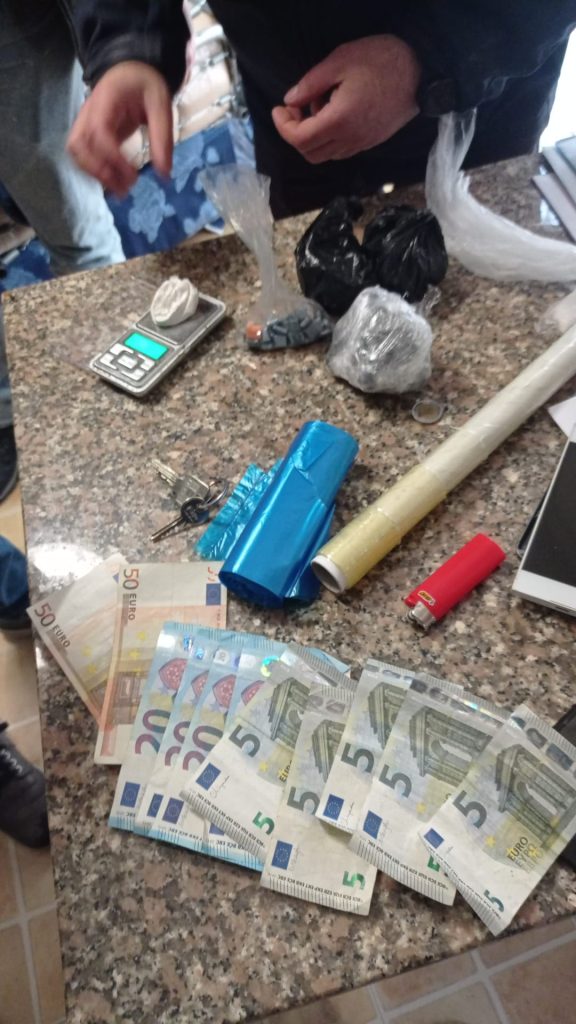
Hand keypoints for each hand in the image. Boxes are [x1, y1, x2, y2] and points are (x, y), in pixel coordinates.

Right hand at [67, 62, 172, 194]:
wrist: (130, 68)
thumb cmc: (144, 83)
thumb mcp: (161, 104)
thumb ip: (163, 138)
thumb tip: (164, 174)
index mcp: (106, 99)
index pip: (99, 131)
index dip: (113, 157)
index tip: (133, 175)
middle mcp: (89, 111)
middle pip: (78, 145)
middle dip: (99, 170)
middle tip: (126, 187)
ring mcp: (85, 121)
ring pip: (76, 151)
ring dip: (94, 173)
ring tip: (120, 188)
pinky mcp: (89, 131)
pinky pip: (82, 154)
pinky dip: (94, 170)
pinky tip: (113, 179)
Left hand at [272, 36, 420, 163]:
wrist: (420, 69)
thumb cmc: (382, 60)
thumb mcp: (340, 61)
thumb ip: (310, 84)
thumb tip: (291, 100)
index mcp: (340, 121)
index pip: (300, 139)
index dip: (283, 127)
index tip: (278, 109)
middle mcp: (350, 139)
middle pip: (310, 154)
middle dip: (295, 134)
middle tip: (293, 110)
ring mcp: (362, 143)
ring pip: (326, 155)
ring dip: (313, 136)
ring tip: (317, 106)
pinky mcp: (371, 141)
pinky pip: (342, 150)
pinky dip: (329, 137)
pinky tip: (334, 112)